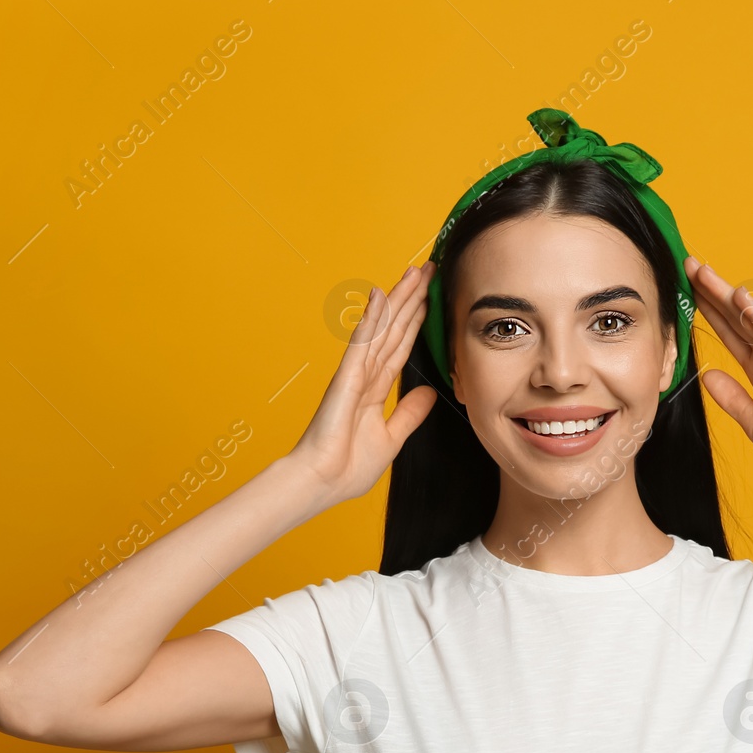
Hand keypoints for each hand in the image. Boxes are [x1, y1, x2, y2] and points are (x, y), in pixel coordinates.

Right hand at [290, 263, 437, 504]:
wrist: (322, 484)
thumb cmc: (347, 467)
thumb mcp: (391, 438)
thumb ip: (409, 414)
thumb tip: (429, 393)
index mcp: (375, 388)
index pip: (401, 346)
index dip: (416, 320)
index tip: (430, 297)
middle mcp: (365, 374)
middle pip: (394, 328)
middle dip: (412, 299)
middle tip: (428, 269)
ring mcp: (355, 373)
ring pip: (381, 327)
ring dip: (398, 298)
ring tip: (415, 271)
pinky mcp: (346, 378)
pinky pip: (362, 342)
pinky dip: (372, 317)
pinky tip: (381, 295)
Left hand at [685, 255, 752, 488]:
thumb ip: (731, 397)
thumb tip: (707, 374)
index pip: (730, 334)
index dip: (709, 313)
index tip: (688, 291)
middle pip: (735, 319)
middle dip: (712, 293)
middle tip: (690, 264)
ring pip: (750, 320)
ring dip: (727, 295)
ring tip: (704, 272)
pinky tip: (740, 298)